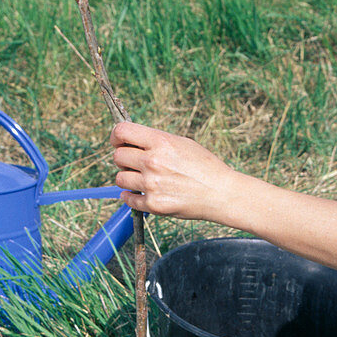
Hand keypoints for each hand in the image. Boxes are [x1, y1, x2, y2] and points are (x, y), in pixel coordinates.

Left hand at [110, 122, 237, 219]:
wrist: (220, 193)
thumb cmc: (203, 166)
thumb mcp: (182, 143)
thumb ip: (155, 141)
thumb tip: (130, 142)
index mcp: (160, 142)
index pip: (121, 131)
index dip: (116, 136)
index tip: (119, 142)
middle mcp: (153, 162)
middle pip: (117, 156)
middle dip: (124, 159)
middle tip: (135, 164)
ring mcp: (151, 185)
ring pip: (120, 179)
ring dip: (127, 178)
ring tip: (142, 179)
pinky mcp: (153, 204)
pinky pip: (128, 199)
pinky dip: (132, 197)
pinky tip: (141, 194)